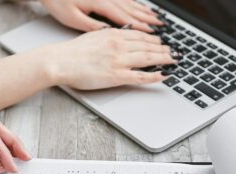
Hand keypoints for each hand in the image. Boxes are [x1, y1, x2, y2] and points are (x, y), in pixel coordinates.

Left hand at [41, 0, 161, 31]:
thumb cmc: (58, 1)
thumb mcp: (72, 18)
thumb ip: (92, 25)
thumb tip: (108, 33)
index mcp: (101, 4)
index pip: (125, 18)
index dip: (140, 27)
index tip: (152, 33)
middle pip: (132, 9)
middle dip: (148, 19)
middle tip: (161, 25)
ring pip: (130, 3)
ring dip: (144, 11)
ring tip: (156, 17)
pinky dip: (134, 3)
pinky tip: (139, 7)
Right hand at [46, 28, 176, 89]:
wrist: (60, 61)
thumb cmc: (72, 52)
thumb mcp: (93, 36)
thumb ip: (109, 37)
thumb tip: (118, 37)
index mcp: (113, 35)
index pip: (140, 35)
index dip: (154, 39)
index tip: (161, 42)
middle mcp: (119, 45)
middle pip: (148, 46)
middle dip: (164, 49)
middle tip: (174, 52)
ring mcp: (119, 61)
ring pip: (148, 58)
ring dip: (163, 59)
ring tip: (173, 61)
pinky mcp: (116, 76)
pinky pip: (140, 76)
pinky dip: (154, 75)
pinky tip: (163, 75)